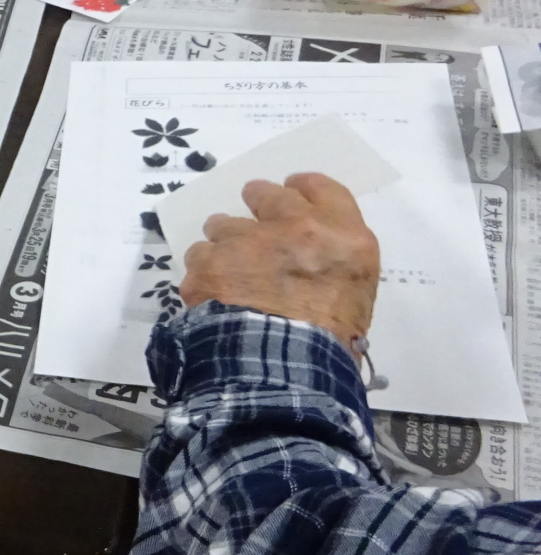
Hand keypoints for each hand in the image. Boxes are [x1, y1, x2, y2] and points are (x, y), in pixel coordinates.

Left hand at [179, 174, 379, 349]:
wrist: (287, 367)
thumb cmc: (333, 340)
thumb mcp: (357, 294)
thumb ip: (332, 261)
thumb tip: (307, 257)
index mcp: (343, 237)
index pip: (323, 190)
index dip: (302, 188)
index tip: (291, 191)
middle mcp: (294, 228)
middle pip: (267, 194)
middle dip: (257, 199)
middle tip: (252, 218)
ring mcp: (246, 242)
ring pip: (223, 225)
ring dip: (225, 241)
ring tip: (228, 266)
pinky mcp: (209, 264)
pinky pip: (198, 256)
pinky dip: (204, 272)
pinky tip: (212, 291)